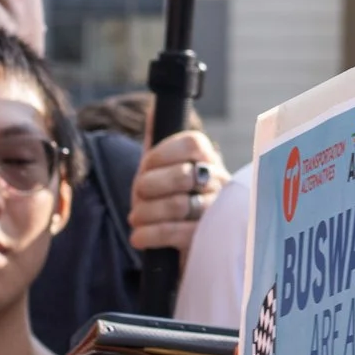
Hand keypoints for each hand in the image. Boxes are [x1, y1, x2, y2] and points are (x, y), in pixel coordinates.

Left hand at [130, 131, 229, 255]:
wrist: (180, 246)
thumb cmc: (168, 201)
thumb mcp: (160, 172)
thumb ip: (156, 142)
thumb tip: (153, 108)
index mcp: (208, 160)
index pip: (192, 143)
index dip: (163, 153)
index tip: (145, 166)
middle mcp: (218, 182)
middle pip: (182, 174)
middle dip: (150, 186)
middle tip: (138, 196)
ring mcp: (216, 212)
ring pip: (177, 204)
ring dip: (146, 212)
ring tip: (135, 219)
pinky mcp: (207, 239)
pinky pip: (176, 232)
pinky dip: (149, 235)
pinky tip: (139, 237)